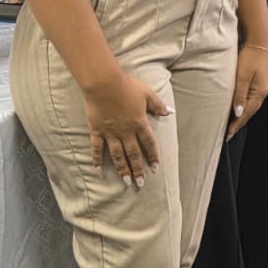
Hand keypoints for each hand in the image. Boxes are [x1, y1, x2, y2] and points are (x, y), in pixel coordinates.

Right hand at [84, 70, 170, 187]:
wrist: (105, 84)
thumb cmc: (127, 86)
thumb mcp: (147, 93)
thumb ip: (158, 105)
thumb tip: (169, 112)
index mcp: (139, 123)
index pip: (149, 143)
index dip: (153, 155)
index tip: (155, 167)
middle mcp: (126, 131)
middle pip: (134, 153)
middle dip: (138, 169)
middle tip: (141, 183)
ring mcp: (111, 133)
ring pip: (118, 155)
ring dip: (122, 168)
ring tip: (126, 181)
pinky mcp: (97, 130)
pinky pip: (97, 148)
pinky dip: (97, 159)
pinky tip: (97, 169)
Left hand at [227, 45, 267, 137]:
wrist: (259, 43)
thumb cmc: (249, 58)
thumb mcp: (242, 76)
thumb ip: (240, 95)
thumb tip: (238, 113)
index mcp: (259, 93)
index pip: (246, 113)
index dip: (237, 124)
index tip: (227, 135)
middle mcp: (263, 93)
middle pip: (250, 112)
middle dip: (239, 123)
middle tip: (228, 134)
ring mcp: (262, 88)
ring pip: (251, 107)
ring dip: (242, 116)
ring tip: (232, 125)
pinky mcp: (259, 84)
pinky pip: (251, 100)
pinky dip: (244, 107)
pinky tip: (239, 110)